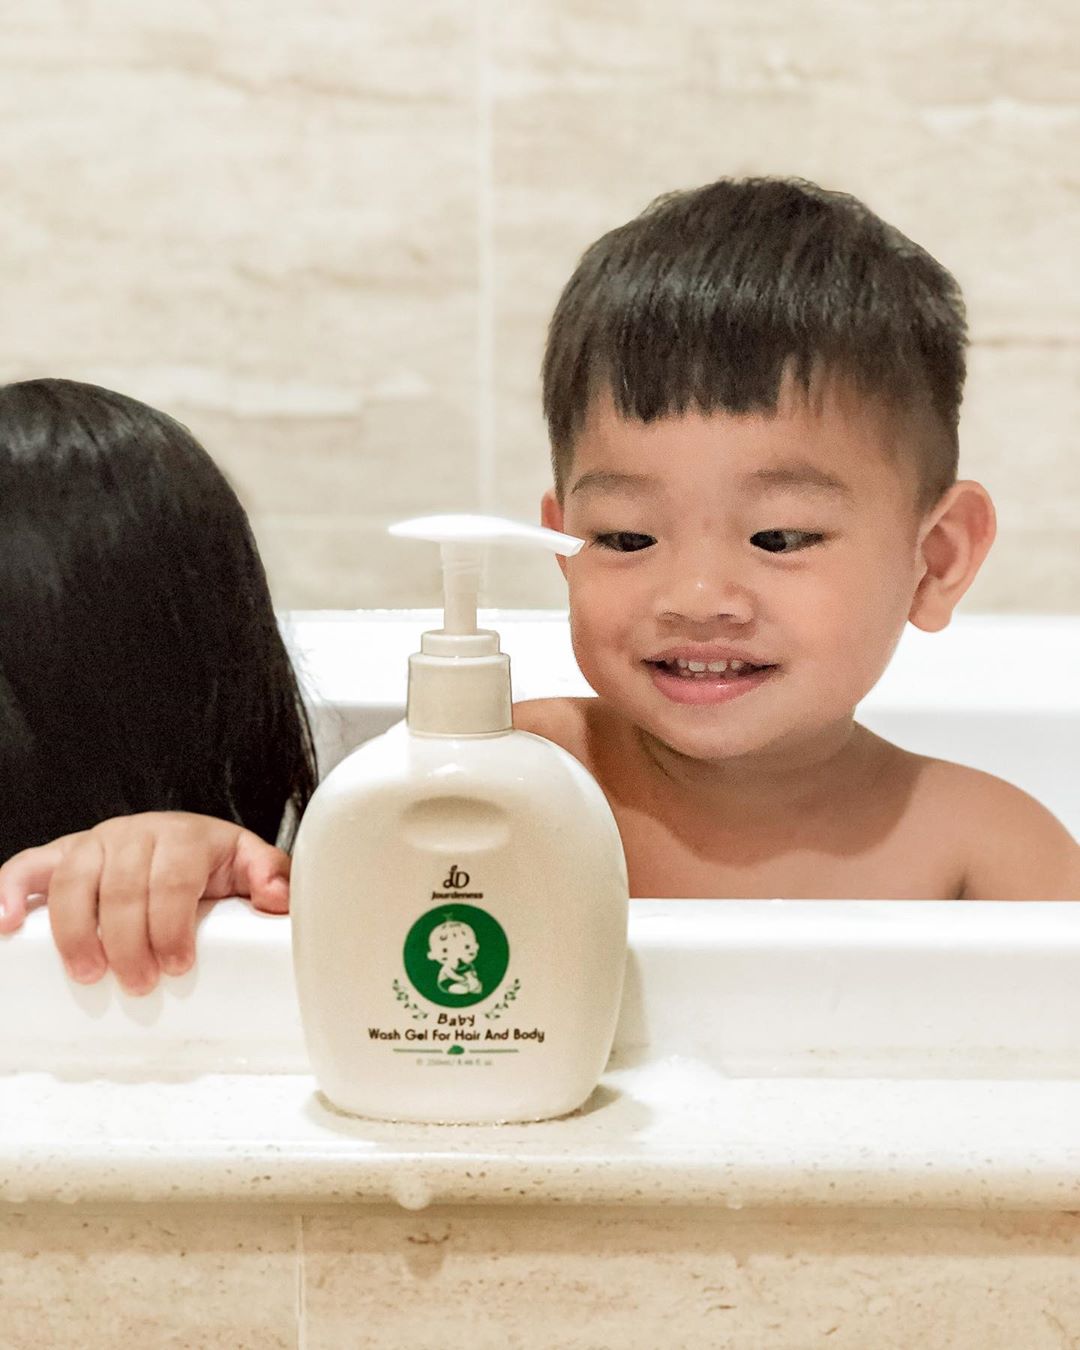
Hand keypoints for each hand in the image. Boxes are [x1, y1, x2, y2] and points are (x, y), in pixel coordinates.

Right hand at [0, 812, 290, 994]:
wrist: (180, 842)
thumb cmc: (212, 865)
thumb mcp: (248, 867)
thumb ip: (270, 878)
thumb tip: (278, 897)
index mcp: (184, 836)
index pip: (173, 877)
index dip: (172, 923)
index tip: (176, 964)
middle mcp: (135, 833)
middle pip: (123, 885)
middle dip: (130, 940)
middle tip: (138, 983)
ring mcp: (94, 843)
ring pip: (74, 879)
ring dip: (77, 930)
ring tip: (88, 974)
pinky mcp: (60, 856)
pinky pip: (27, 867)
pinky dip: (8, 892)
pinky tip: (6, 925)